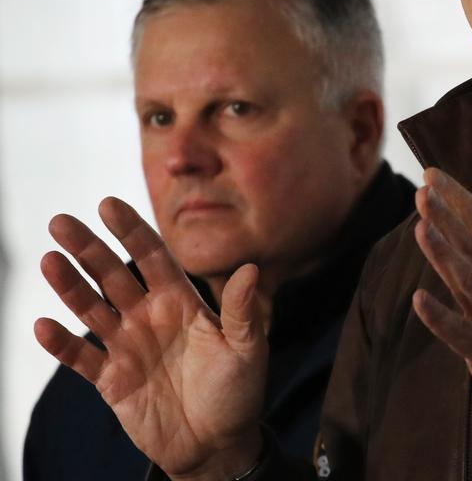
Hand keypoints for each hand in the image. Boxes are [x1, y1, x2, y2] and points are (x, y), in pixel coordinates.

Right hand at [34, 197, 266, 480]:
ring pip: (91, 309)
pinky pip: (82, 358)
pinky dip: (63, 344)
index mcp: (182, 301)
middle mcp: (149, 316)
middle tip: (61, 222)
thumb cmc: (239, 390)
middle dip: (89, 248)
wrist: (218, 443)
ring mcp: (127, 346)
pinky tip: (45, 326)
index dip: (131, 230)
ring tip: (49, 260)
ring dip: (69, 286)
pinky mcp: (111, 380)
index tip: (108, 203)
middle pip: (113, 275)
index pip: (153, 256)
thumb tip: (251, 268)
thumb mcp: (248, 348)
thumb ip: (243, 311)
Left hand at [412, 168, 471, 439]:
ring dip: (444, 253)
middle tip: (423, 187)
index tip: (433, 175)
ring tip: (421, 226)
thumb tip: (463, 238)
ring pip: (468, 280)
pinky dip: (440, 317)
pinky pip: (461, 333)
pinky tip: (419, 300)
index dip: (458, 199)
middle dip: (448, 215)